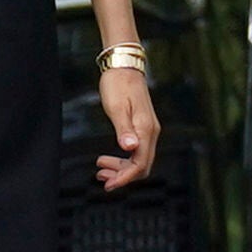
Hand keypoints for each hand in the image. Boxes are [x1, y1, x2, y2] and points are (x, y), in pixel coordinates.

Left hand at [97, 67, 159, 190]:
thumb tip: (130, 148)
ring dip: (121, 169)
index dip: (126, 178)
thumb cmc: (118, 84)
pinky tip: (107, 160)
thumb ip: (124, 130)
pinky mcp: (141, 127)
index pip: (140, 163)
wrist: (123, 67)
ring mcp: (147, 130)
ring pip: (138, 159)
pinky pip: (135, 150)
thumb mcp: (116, 107)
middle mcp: (150, 132)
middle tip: (102, 179)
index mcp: (146, 129)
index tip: (110, 185)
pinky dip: (122, 159)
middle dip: (122, 176)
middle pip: (142, 165)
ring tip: (101, 170)